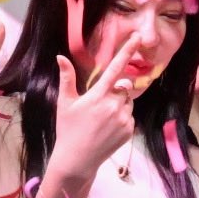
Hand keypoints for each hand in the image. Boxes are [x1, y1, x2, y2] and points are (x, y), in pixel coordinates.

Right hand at [44, 49, 143, 186]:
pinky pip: (130, 116)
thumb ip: (66, 78)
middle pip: (123, 87)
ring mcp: (123, 119)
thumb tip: (60, 57)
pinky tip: (107, 129)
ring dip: (119, 104)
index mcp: (98, 95)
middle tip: (98, 105)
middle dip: (115, 91)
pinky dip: (122, 118)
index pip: (116, 68)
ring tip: (102, 119)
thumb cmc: (68, 129)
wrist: (77, 160)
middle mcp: (113, 105)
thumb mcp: (65, 103)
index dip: (127, 51)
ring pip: (128, 102)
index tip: (138, 37)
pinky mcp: (129, 130)